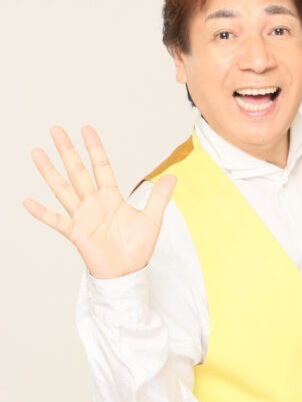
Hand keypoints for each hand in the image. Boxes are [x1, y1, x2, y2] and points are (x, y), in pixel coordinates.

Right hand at [23, 126, 175, 278]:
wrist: (128, 272)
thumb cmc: (137, 248)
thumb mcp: (152, 219)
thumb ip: (159, 197)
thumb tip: (173, 177)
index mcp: (111, 197)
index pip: (101, 167)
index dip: (94, 148)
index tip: (86, 129)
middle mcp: (94, 203)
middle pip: (78, 171)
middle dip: (68, 151)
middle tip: (56, 130)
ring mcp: (83, 216)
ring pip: (63, 189)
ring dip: (49, 172)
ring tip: (37, 153)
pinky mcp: (76, 233)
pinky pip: (56, 221)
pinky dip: (42, 212)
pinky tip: (28, 201)